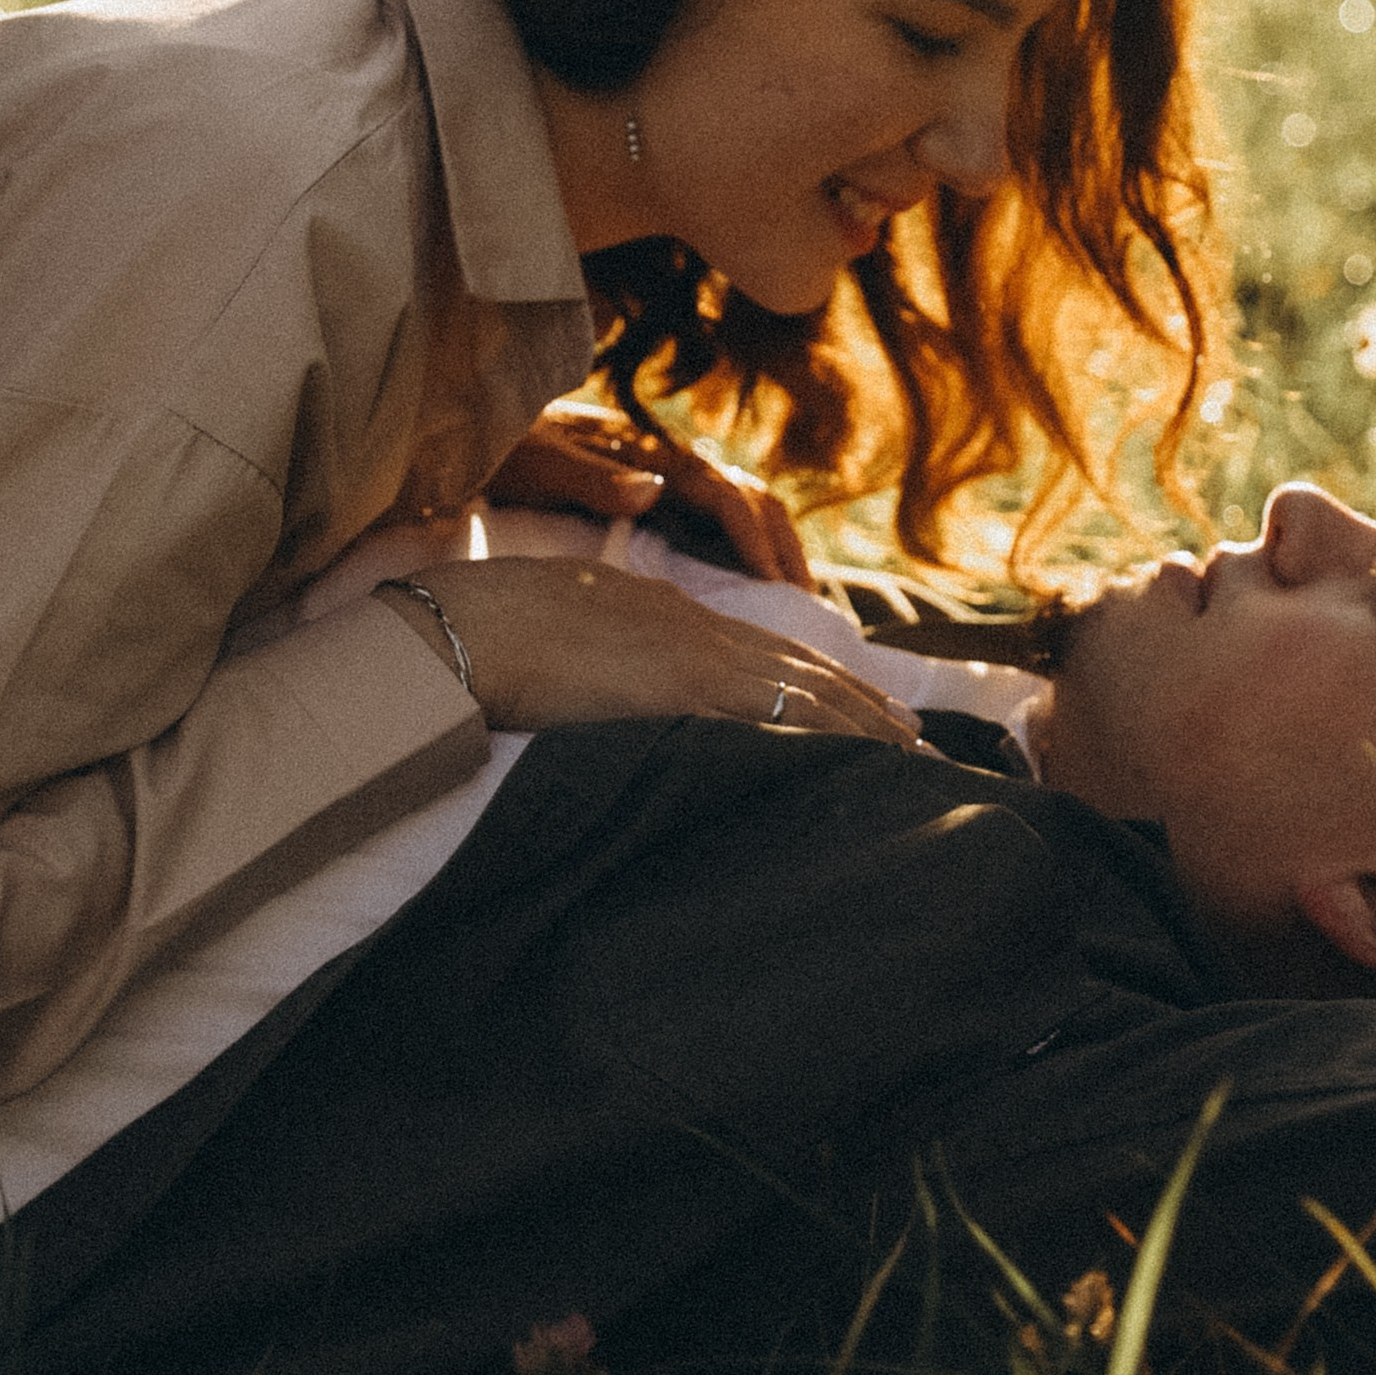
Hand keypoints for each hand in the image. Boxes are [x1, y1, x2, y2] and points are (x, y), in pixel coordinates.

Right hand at [378, 556, 914, 744]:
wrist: (461, 625)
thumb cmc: (490, 627)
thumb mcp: (566, 627)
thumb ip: (609, 648)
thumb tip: (625, 683)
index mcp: (666, 613)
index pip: (764, 651)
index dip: (819, 676)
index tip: (863, 700)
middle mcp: (693, 628)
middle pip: (799, 669)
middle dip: (860, 703)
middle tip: (914, 736)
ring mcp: (690, 657)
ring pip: (800, 692)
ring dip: (858, 723)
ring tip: (905, 752)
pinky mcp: (679, 691)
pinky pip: (766, 718)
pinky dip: (816, 737)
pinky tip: (849, 761)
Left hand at [487, 403, 813, 587]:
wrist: (481, 433)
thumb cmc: (506, 453)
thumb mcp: (536, 465)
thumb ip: (590, 477)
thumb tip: (653, 488)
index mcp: (651, 455)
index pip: (725, 494)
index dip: (755, 539)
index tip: (777, 584)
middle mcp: (670, 464)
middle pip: (752, 498)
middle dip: (784, 547)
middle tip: (809, 604)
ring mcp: (668, 480)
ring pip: (744, 508)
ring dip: (775, 547)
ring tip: (798, 598)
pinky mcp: (658, 498)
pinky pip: (719, 522)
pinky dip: (749, 549)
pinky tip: (754, 585)